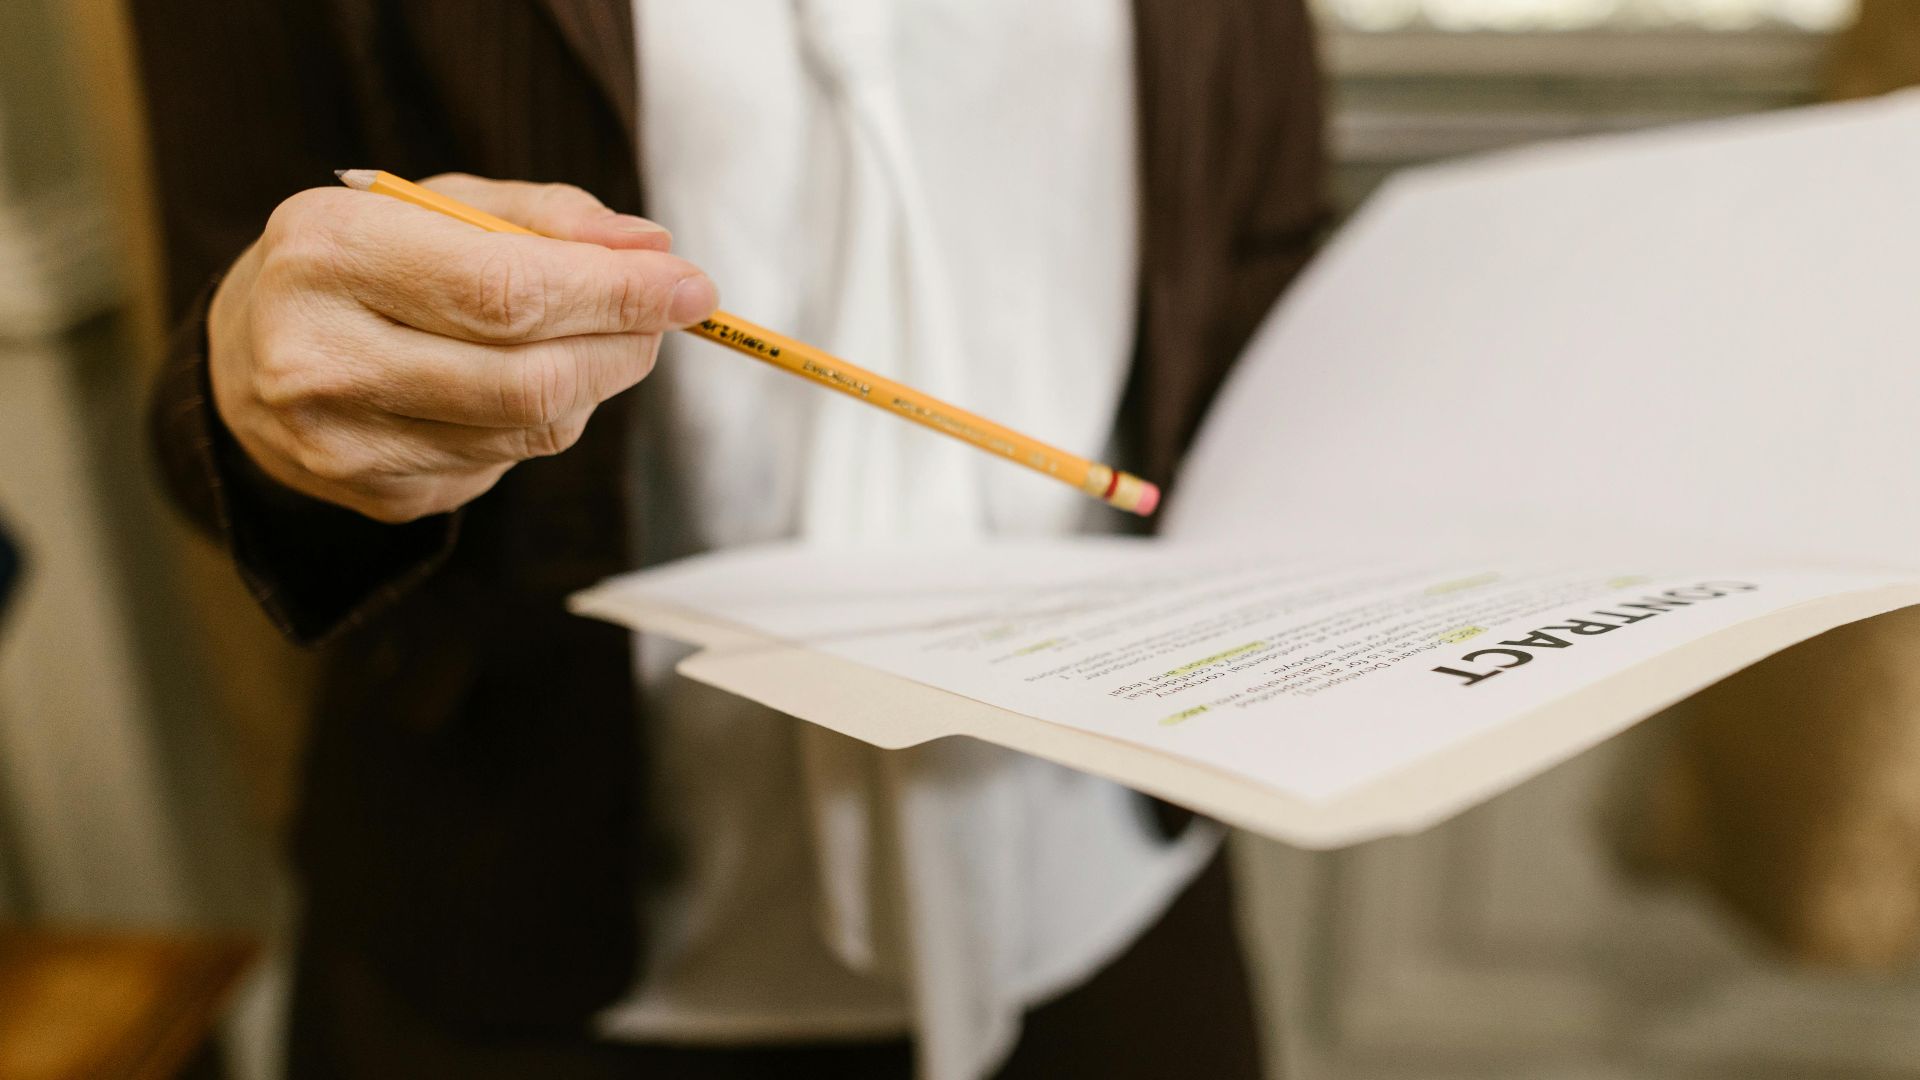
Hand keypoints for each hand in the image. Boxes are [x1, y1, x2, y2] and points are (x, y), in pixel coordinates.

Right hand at [206, 174, 715, 522]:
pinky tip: (520, 382)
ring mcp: (342, 444)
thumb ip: (546, 217)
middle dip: (623, 346)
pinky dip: (545, 420)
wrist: (247, 354)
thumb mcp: (433, 204)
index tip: (689, 285)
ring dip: (592, 383)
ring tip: (588, 337)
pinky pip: (507, 464)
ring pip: (530, 430)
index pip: (506, 291)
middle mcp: (319, 356)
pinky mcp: (378, 497)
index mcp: (328, 253)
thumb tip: (650, 247)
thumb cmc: (361, 261)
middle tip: (665, 316)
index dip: (615, 295)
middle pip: (528, 378)